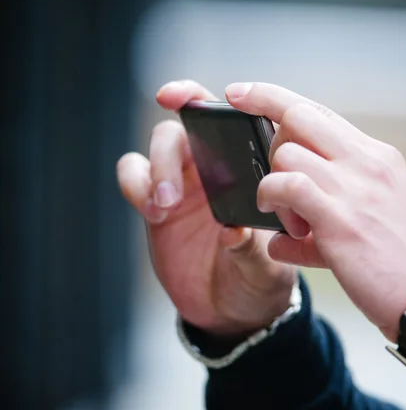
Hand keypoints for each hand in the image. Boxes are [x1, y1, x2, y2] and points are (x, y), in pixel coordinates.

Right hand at [116, 81, 296, 338]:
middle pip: (185, 129)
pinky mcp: (156, 204)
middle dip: (172, 150)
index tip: (180, 97)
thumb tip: (233, 231)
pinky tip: (153, 213)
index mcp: (250, 172)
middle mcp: (216, 169)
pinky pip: (134, 175)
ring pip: (158, 146)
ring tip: (165, 208)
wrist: (231, 312)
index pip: (231, 122)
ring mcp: (184, 184)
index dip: (205, 101)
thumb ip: (253, 252)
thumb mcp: (267, 271)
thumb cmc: (259, 282)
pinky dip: (136, 184)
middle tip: (174, 193)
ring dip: (157, 170)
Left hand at [226, 82, 405, 341]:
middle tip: (262, 164)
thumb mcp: (377, 220)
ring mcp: (355, 186)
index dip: (272, 97)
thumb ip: (327, 216)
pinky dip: (273, 200)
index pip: (318, 112)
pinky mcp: (340, 217)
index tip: (240, 92)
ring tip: (289, 219)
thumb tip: (280, 238)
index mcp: (376, 157)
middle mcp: (366, 161)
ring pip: (286, 152)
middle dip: (261, 123)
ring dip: (273, 184)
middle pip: (298, 115)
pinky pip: (288, 185)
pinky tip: (285, 230)